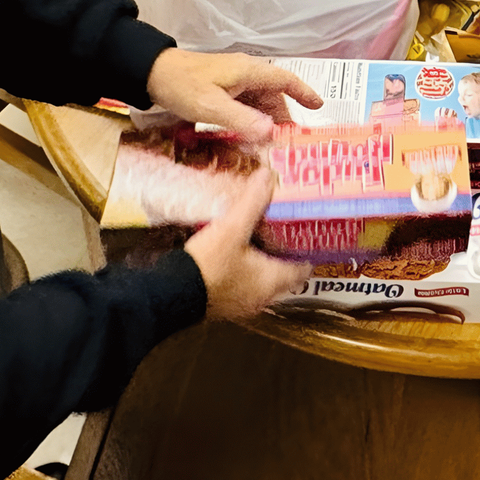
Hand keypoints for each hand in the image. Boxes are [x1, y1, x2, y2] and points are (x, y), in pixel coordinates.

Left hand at [146, 48, 323, 140]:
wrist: (153, 73)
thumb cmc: (182, 86)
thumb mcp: (212, 107)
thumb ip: (242, 120)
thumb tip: (272, 133)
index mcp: (249, 71)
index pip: (286, 80)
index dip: (304, 92)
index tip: (318, 106)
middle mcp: (245, 72)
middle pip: (275, 94)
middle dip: (284, 116)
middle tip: (289, 141)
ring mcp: (234, 79)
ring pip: (260, 100)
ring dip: (267, 119)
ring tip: (269, 142)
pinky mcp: (222, 86)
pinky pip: (246, 102)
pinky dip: (252, 118)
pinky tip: (248, 134)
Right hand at [180, 159, 309, 319]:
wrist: (170, 294)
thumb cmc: (208, 265)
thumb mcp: (231, 228)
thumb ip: (252, 202)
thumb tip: (268, 175)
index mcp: (272, 281)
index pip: (302, 270)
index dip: (308, 253)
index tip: (310, 234)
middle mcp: (261, 298)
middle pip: (284, 277)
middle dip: (286, 255)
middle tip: (287, 231)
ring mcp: (240, 304)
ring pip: (262, 282)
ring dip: (264, 264)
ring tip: (262, 237)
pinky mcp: (222, 305)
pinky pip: (243, 286)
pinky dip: (245, 271)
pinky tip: (235, 253)